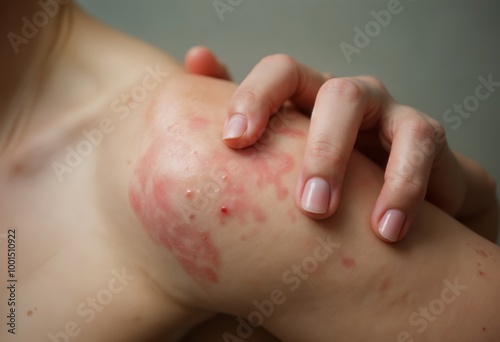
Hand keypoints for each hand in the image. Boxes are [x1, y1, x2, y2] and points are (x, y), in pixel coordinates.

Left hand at [185, 48, 497, 242]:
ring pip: (376, 113)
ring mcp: (387, 113)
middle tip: (309, 207)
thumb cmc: (324, 176)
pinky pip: (420, 146)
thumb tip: (198, 57)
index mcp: (306, 98)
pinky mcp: (426, 137)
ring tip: (341, 220)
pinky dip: (404, 188)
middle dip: (321, 149)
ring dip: (359, 166)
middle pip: (335, 94)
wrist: (388, 202)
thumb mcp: (278, 155)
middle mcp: (347, 98)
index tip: (234, 142)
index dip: (256, 98)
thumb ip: (241, 116)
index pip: (280, 74)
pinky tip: (388, 229)